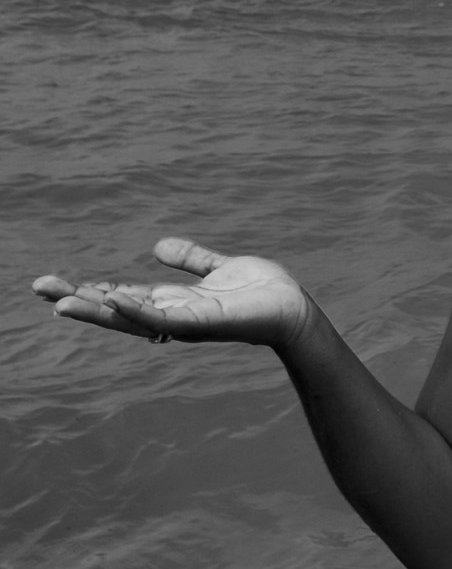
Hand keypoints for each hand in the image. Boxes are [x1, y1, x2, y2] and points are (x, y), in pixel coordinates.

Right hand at [34, 238, 312, 348]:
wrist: (294, 308)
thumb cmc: (262, 292)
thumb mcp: (220, 267)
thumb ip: (192, 259)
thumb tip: (158, 246)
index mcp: (174, 301)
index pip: (123, 296)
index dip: (91, 290)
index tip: (56, 285)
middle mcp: (173, 315)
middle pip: (116, 309)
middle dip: (79, 300)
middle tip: (39, 289)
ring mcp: (184, 322)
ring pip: (130, 317)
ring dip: (96, 309)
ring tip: (60, 301)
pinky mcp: (202, 323)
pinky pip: (163, 318)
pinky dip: (136, 310)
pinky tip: (112, 298)